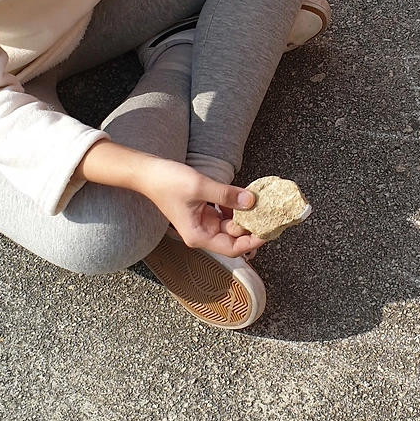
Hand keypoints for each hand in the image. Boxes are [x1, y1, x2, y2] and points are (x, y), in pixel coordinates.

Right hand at [78, 142, 262, 257]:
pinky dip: (236, 206)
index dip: (252, 241)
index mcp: (199, 235)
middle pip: (234, 237)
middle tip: (271, 214)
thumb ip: (226, 194)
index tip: (269, 230)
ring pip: (232, 225)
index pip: (232, 248)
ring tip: (262, 204)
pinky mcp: (204, 210)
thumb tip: (251, 201)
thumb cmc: (167, 182)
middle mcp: (202, 232)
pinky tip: (246, 196)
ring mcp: (204, 222)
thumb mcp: (200, 186)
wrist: (148, 172)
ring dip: (245, 215)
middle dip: (252, 226)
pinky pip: (226, 212)